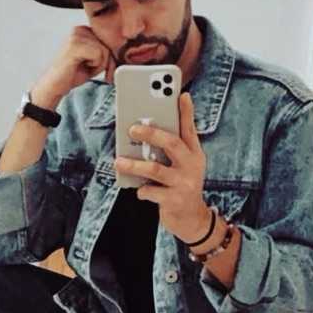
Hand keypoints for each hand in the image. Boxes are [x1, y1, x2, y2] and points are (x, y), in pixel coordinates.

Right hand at [36, 26, 115, 98]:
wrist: (54, 85)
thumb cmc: (72, 73)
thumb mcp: (94, 60)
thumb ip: (105, 52)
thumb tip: (124, 52)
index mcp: (84, 30)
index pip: (109, 40)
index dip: (110, 57)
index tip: (108, 71)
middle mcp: (80, 29)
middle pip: (108, 44)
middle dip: (107, 62)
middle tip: (100, 74)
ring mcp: (76, 35)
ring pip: (105, 50)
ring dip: (99, 65)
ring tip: (85, 68)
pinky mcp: (75, 45)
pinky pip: (99, 54)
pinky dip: (95, 66)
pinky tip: (81, 67)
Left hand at [114, 92, 210, 242]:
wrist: (191, 218)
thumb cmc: (180, 185)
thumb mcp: (182, 165)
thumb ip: (169, 150)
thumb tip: (143, 130)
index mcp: (194, 153)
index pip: (190, 128)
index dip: (186, 111)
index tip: (181, 93)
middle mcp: (192, 165)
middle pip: (171, 143)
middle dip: (151, 133)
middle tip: (132, 128)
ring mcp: (184, 183)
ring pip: (155, 169)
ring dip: (134, 164)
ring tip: (118, 161)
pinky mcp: (174, 200)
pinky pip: (150, 191)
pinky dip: (141, 189)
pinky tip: (137, 189)